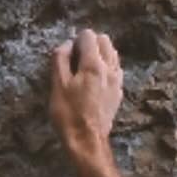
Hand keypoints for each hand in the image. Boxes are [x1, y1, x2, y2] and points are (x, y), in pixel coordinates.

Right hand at [50, 28, 121, 160]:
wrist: (87, 141)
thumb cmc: (68, 114)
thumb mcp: (57, 85)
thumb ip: (61, 59)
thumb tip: (67, 44)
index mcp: (93, 64)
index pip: (88, 35)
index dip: (75, 41)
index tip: (68, 56)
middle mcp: (110, 68)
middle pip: (104, 40)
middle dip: (90, 44)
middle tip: (76, 61)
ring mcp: (117, 80)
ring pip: (112, 54)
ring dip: (99, 55)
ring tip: (85, 71)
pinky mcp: (119, 92)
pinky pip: (115, 70)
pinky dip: (106, 68)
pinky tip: (95, 82)